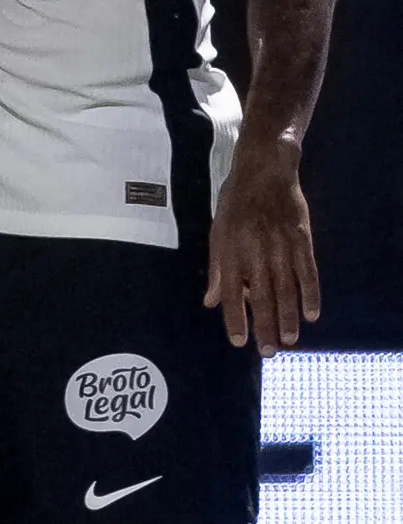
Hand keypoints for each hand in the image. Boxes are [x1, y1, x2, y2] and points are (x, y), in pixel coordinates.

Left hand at [206, 139, 319, 353]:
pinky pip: (307, 271)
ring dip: (288, 317)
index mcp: (230, 252)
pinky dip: (310, 294)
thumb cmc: (235, 204)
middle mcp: (255, 252)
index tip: (239, 341)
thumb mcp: (217, 233)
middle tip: (269, 352)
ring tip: (289, 341)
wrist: (264, 172)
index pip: (232, 293)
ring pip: (286, 289)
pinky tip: (311, 314)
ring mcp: (280, 246)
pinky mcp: (301, 239)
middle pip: (262, 297)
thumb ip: (217, 270)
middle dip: (265, 326)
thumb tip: (212, 302)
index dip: (235, 318)